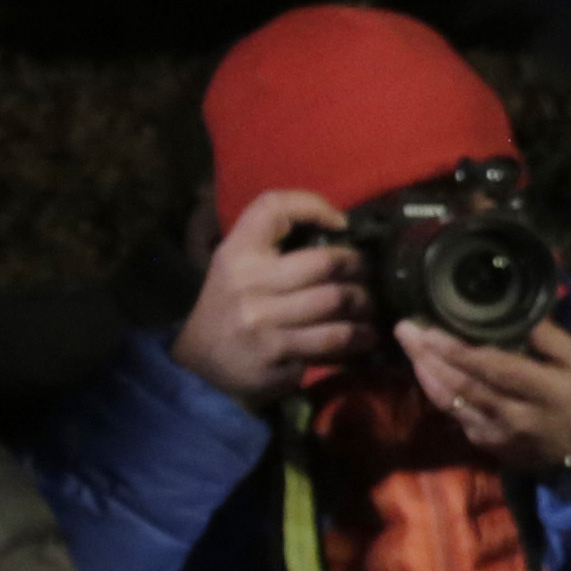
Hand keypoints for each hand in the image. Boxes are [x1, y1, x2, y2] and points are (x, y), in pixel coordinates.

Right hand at [173, 191, 373, 404]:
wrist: (203, 365)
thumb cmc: (233, 309)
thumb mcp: (238, 269)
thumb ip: (276, 249)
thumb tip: (341, 230)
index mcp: (236, 252)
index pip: (272, 208)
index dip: (313, 205)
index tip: (341, 223)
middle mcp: (246, 280)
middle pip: (325, 261)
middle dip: (358, 267)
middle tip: (367, 274)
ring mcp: (261, 318)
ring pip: (336, 299)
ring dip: (364, 303)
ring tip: (368, 306)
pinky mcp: (277, 350)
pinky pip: (334, 337)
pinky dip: (359, 336)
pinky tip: (365, 336)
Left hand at [402, 320, 570, 477]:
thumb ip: (549, 337)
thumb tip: (515, 310)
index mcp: (545, 390)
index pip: (495, 369)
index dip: (460, 351)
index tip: (432, 329)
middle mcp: (517, 415)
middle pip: (464, 385)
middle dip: (430, 356)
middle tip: (406, 328)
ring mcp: (500, 434)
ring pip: (453, 403)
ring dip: (426, 373)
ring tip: (409, 345)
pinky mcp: (490, 445)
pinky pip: (457, 417)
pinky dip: (439, 394)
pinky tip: (427, 373)